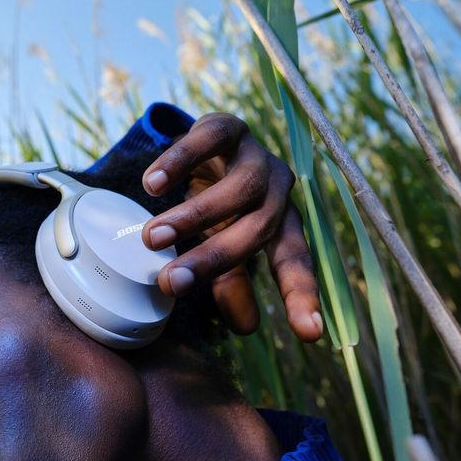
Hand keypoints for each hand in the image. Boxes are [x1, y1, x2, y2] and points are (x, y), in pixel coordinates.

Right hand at [140, 112, 322, 342]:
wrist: (201, 147)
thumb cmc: (216, 206)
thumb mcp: (220, 245)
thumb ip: (231, 283)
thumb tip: (248, 328)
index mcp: (281, 224)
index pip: (295, 261)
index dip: (302, 294)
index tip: (309, 333)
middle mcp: (278, 190)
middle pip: (258, 228)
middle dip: (212, 258)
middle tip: (169, 281)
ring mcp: (256, 156)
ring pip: (238, 188)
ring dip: (193, 216)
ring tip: (151, 237)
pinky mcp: (228, 126)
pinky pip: (209, 141)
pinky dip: (179, 163)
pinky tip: (153, 185)